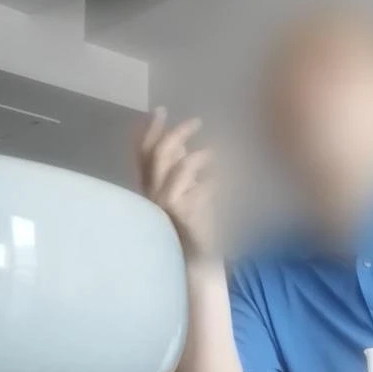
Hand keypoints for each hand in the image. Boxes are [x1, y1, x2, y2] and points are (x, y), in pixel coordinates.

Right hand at [137, 107, 216, 259]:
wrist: (199, 262)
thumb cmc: (195, 227)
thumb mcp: (186, 192)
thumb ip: (180, 169)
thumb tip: (181, 143)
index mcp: (150, 187)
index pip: (142, 154)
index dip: (149, 130)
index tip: (161, 110)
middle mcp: (152, 195)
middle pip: (159, 154)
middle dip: (179, 133)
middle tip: (198, 122)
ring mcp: (165, 206)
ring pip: (181, 167)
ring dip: (204, 156)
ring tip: (221, 154)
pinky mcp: (184, 216)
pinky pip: (204, 187)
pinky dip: (218, 179)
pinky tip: (229, 180)